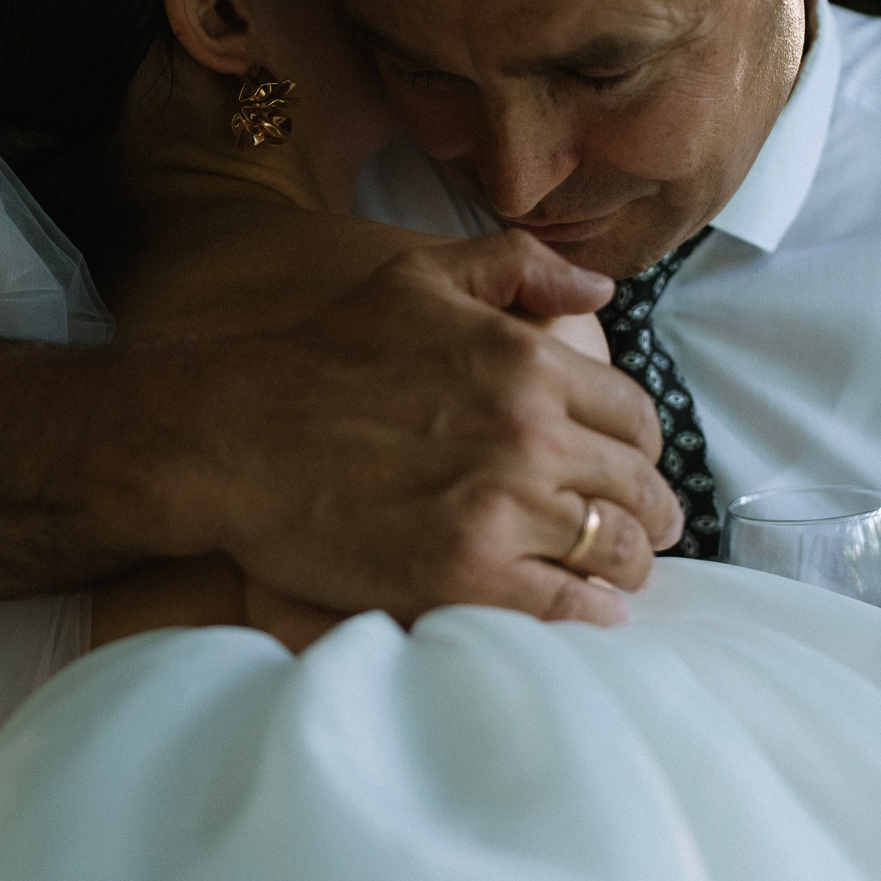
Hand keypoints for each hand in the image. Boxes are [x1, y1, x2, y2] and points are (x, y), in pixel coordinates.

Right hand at [153, 231, 681, 624]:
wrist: (232, 437)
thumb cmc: (320, 357)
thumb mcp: (418, 278)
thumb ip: (516, 266)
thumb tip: (598, 294)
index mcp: (527, 361)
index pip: (636, 417)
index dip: (641, 450)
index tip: (628, 470)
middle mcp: (528, 434)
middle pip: (637, 489)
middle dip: (649, 514)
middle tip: (640, 532)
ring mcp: (499, 510)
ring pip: (614, 552)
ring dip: (625, 567)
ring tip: (613, 576)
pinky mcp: (464, 577)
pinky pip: (568, 607)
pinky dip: (591, 614)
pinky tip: (587, 611)